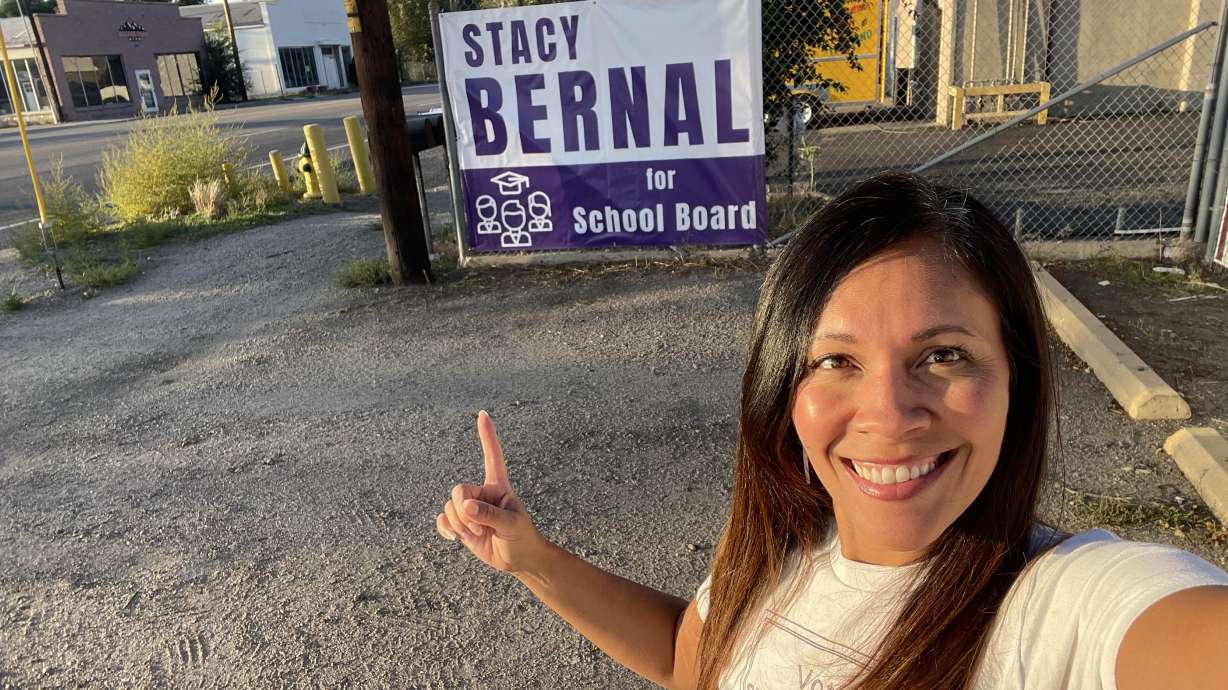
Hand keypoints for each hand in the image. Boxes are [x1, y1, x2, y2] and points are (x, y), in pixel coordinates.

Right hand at [435, 410, 547, 573]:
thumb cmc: (522, 537)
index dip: (487, 436)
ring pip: (449, 507)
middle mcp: (482, 493)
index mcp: (499, 486)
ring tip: (478, 535)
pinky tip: (454, 538)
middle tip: (480, 529)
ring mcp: (470, 509)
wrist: (518, 560)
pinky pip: (442, 519)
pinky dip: (445, 528)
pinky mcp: (461, 524)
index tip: (483, 414)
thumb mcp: (512, 525)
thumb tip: (465, 507)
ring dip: (459, 524)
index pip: (493, 457)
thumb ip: (490, 515)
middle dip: (464, 512)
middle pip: (458, 490)